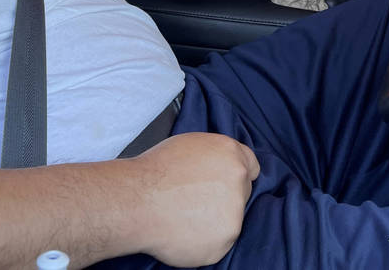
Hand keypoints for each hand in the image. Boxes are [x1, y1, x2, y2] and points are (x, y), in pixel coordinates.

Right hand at [130, 133, 258, 267]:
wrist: (137, 201)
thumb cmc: (154, 172)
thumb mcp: (190, 146)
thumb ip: (214, 157)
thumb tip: (218, 169)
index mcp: (231, 153)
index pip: (251, 166)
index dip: (237, 176)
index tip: (227, 184)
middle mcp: (238, 180)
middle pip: (241, 194)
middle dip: (224, 199)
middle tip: (196, 202)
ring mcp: (234, 213)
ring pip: (230, 220)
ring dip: (213, 221)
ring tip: (184, 216)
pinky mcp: (224, 241)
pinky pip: (218, 243)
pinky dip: (204, 241)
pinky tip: (183, 231)